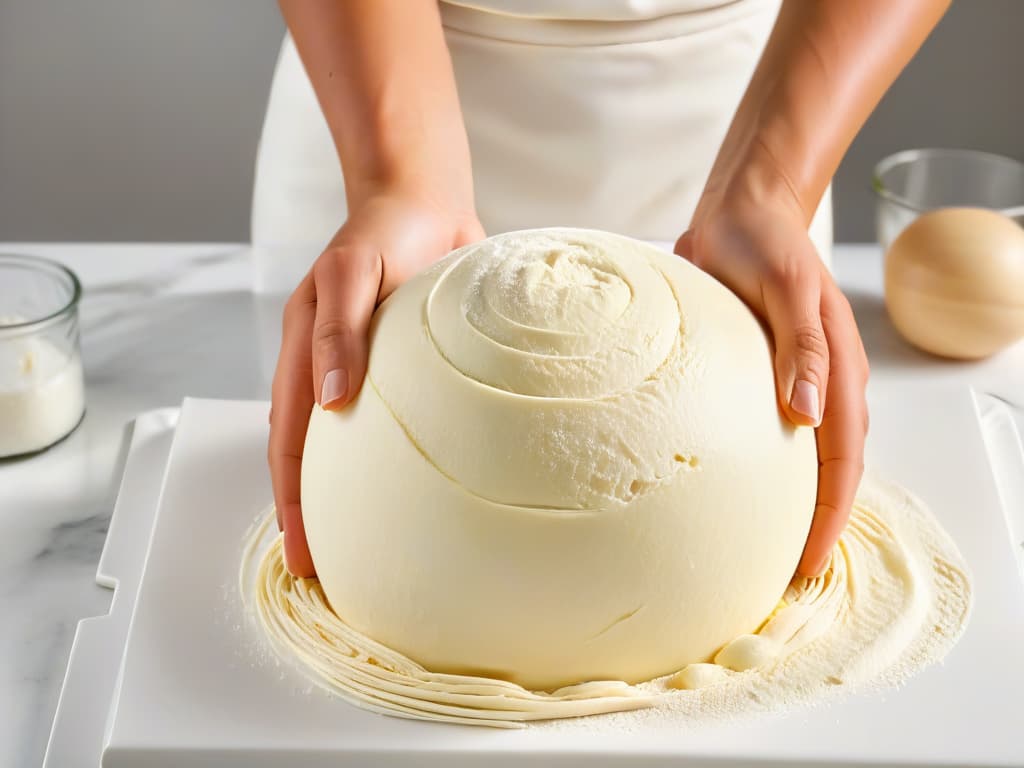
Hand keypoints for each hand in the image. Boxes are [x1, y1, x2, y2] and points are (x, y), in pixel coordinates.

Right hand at [269, 191, 484, 576]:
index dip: (293, 503)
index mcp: (304, 354)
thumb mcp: (352, 274)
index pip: (291, 444)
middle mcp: (328, 371)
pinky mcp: (401, 370)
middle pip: (310, 458)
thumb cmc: (385, 233)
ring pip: (346, 448)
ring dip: (348, 496)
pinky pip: (388, 426)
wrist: (422, 203)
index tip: (304, 555)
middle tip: (329, 573)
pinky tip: (408, 491)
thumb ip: (339, 331)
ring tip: (365, 546)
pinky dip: (386, 463)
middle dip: (313, 516)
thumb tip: (330, 400)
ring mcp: (363, 373)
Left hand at [676, 177, 868, 577]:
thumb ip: (799, 344)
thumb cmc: (761, 242)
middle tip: (780, 578)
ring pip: (800, 457)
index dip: (826, 515)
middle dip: (813, 525)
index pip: (840, 458)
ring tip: (761, 550)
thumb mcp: (783, 286)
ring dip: (790, 503)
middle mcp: (820, 383)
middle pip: (828, 470)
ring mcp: (792, 381)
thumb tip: (805, 412)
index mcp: (834, 367)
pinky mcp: (760, 376)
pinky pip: (768, 434)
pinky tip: (736, 492)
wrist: (741, 210)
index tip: (803, 563)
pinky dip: (764, 470)